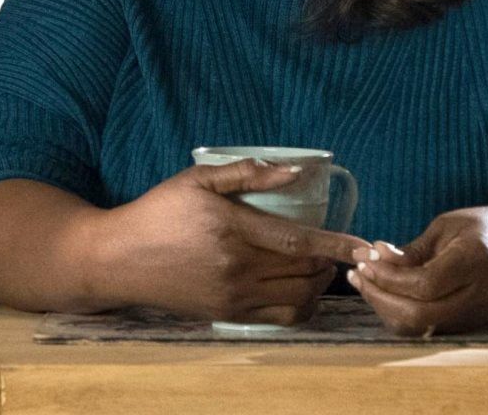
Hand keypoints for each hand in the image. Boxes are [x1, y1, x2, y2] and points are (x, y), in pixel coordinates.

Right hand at [95, 160, 370, 324]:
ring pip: (299, 297)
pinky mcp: (229, 314)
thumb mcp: (195, 180)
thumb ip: (246, 174)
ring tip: (320, 267)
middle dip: (332, 261)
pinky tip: (301, 289)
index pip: (300, 241)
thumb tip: (295, 170)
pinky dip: (303, 306)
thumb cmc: (158, 212)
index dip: (338, 244)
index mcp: (232, 229)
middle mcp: (237, 267)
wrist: (119, 259)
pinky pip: (282, 317)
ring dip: (320, 283)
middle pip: (306, 272)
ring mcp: (234, 295)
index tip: (368, 245)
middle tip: (338, 248)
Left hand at [349, 205, 487, 335]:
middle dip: (378, 297)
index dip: (388, 276)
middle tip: (356, 273)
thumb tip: (375, 258)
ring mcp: (472, 314)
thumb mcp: (449, 226)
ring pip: (418, 327)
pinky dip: (397, 312)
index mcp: (473, 263)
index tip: (366, 257)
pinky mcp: (466, 322)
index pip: (425, 285)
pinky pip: (425, 326)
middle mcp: (475, 296)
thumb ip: (413, 249)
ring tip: (362, 279)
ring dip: (383, 307)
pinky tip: (382, 290)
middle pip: (419, 315)